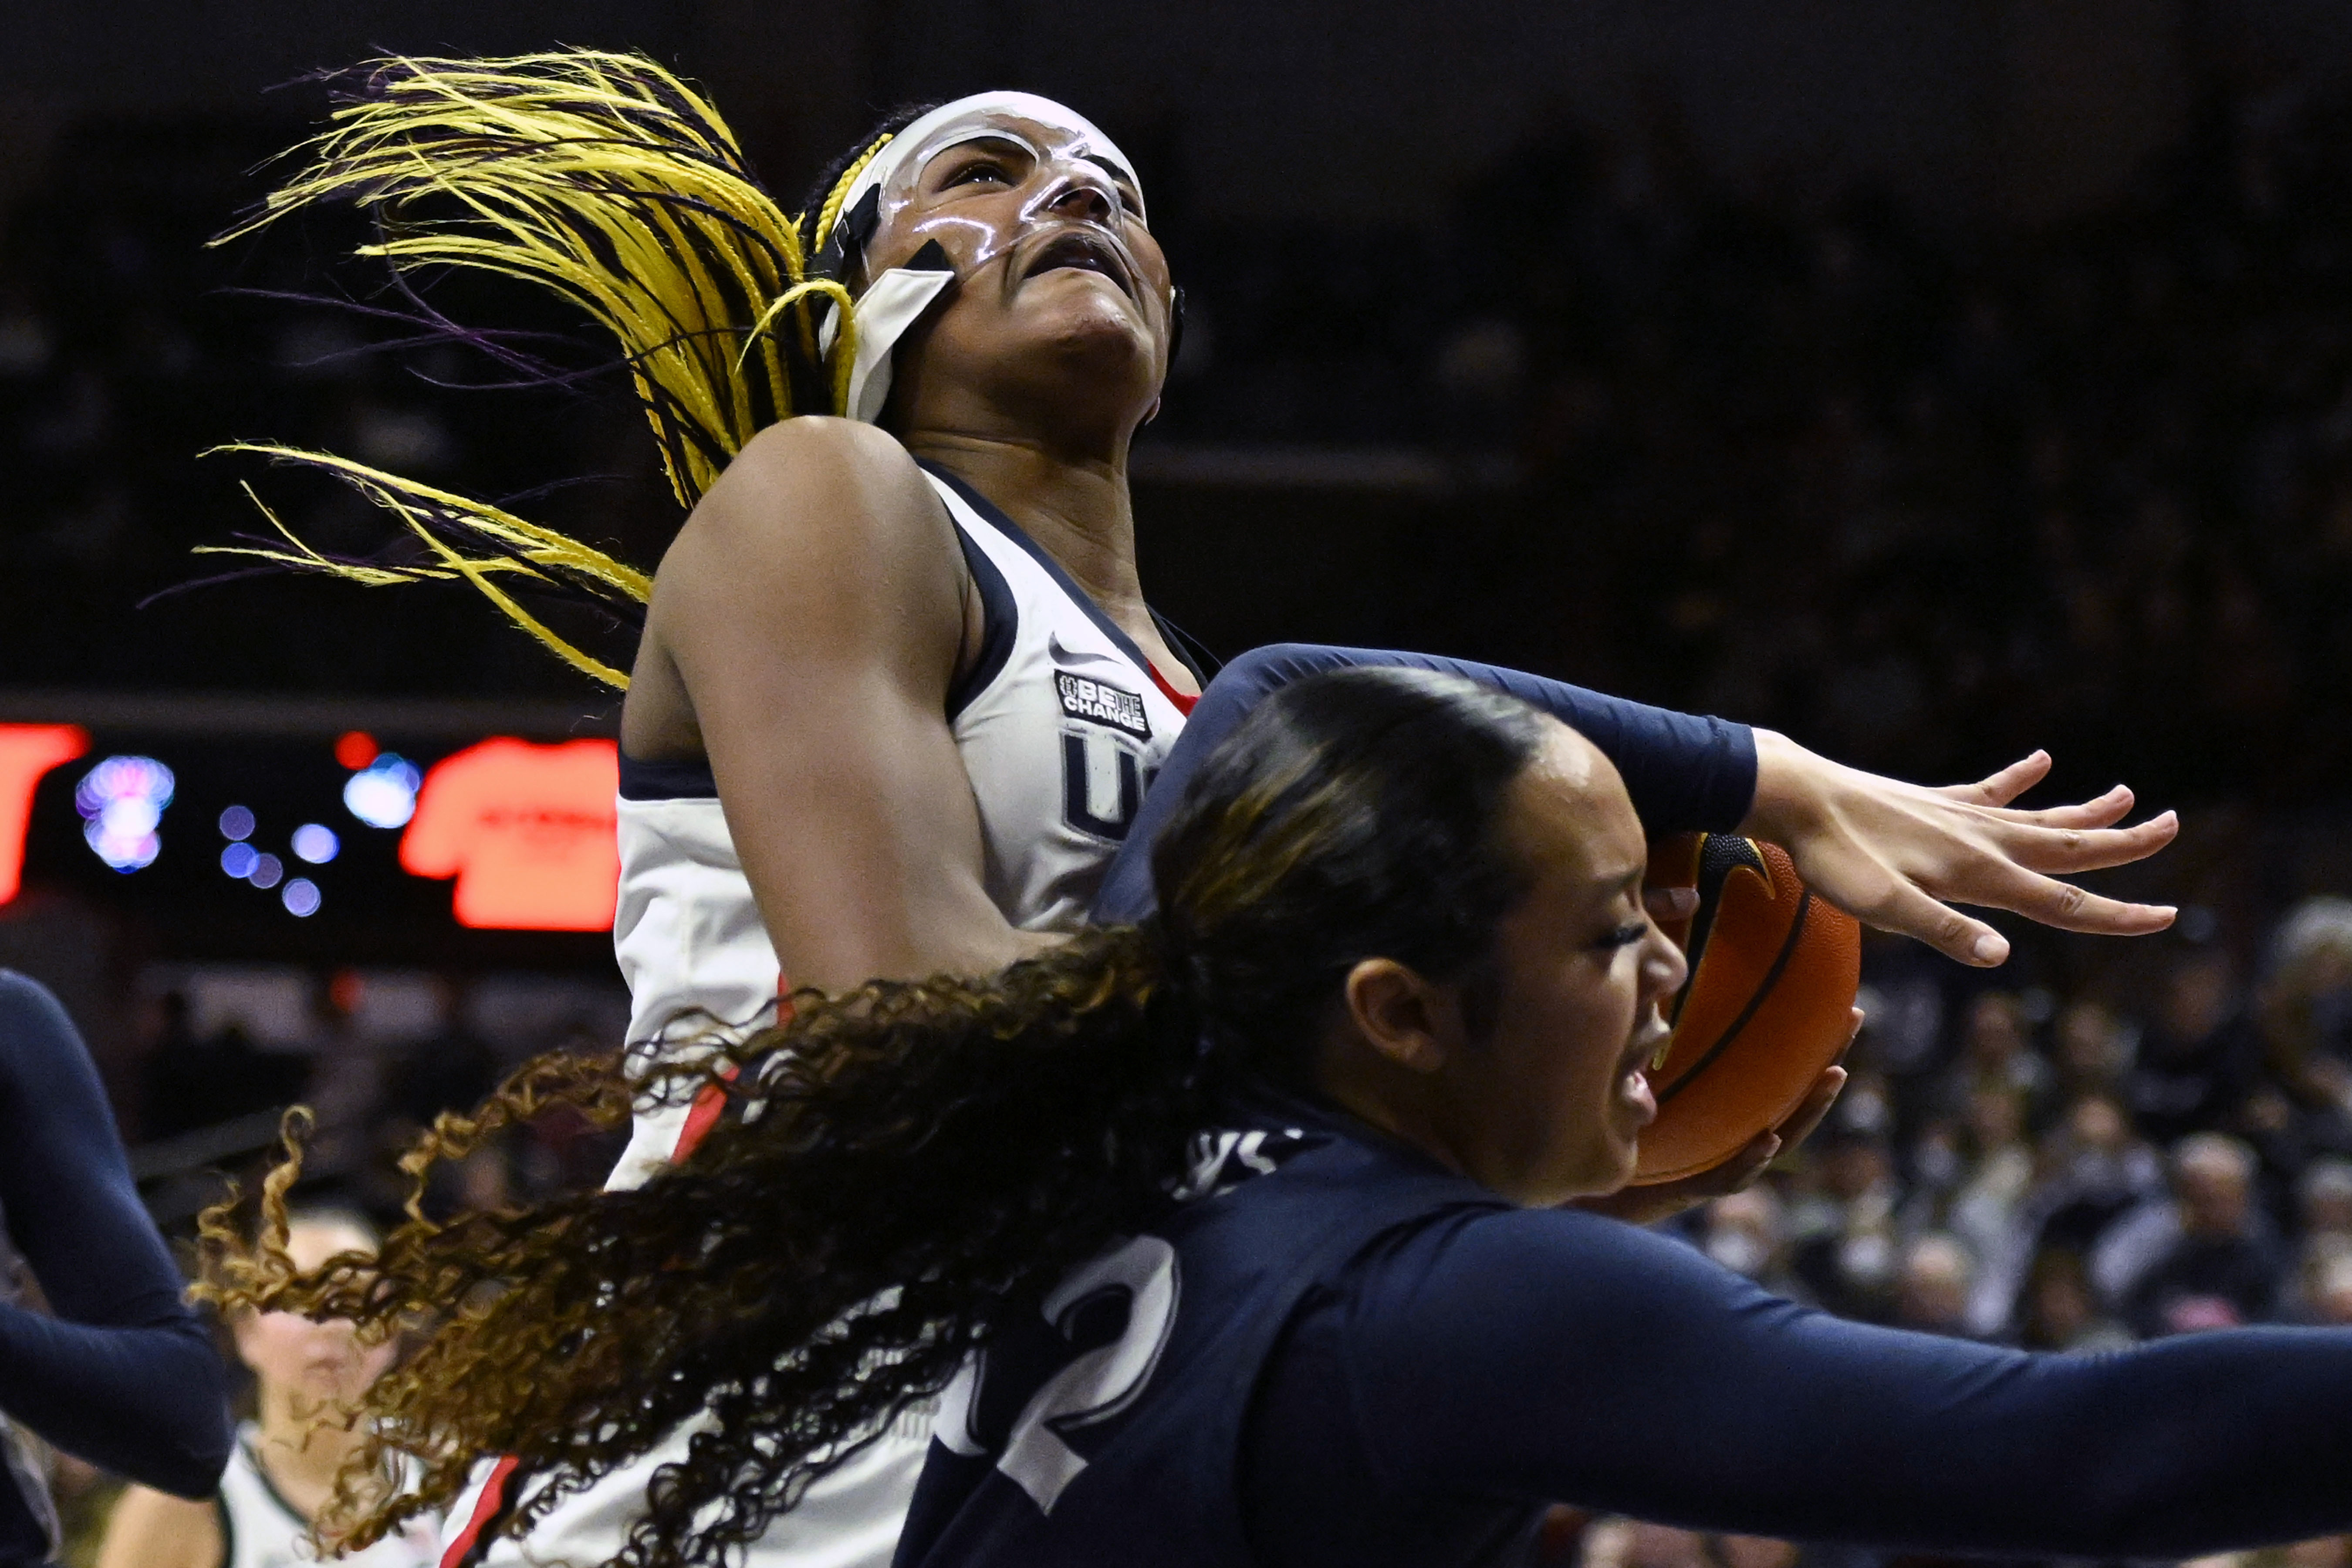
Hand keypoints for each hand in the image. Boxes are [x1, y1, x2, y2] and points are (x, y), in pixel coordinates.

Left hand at [1574, 1014, 1856, 1225]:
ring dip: (1807, 1110)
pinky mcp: (1692, 1189)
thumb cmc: (1611, 1125)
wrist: (1583, 1183)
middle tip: (1852, 1022)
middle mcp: (1731, 1134)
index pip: (1777, 1072)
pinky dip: (1750, 1160)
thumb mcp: (1635, 1073)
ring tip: (1832, 1077)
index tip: (1842, 1002)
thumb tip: (1653, 975)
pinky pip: (1728, 1175)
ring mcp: (1718, 1163)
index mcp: (1726, 1108)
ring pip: (1776, 1138)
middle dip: (1823, 1059)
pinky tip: (1768, 1139)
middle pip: (1790, 1098)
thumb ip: (1652, 1037)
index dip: (1811, 1040)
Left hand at [1742, 732, 2176, 967]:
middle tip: (2176, 825)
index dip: (2117, 916)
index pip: (2062, 903)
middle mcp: (1980, 839)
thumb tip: (2003, 956)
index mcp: (1977, 874)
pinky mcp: (1933, 801)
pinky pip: (1989, 789)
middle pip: (2069, 845)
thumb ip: (1943, 931)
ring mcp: (1958, 815)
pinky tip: (2041, 758)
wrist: (1794, 795)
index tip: (2168, 916)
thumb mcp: (1883, 907)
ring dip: (2086, 809)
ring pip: (2040, 815)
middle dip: (2126, 844)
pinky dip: (2019, 777)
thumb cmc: (1833, 858)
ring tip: (2129, 794)